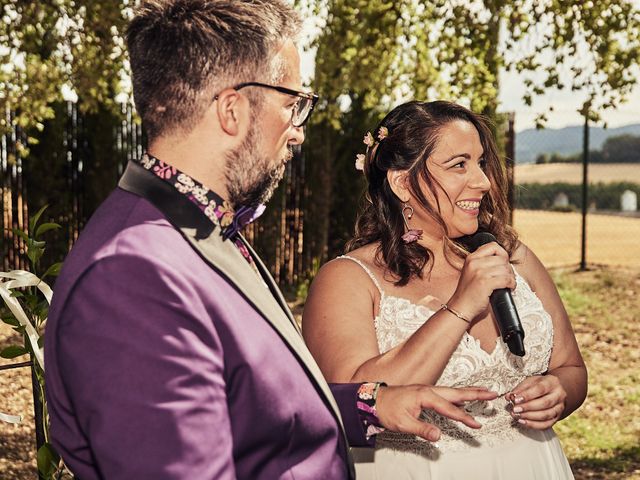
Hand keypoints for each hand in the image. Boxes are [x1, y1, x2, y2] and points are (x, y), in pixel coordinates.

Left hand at [375, 385, 497, 441]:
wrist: (372, 399)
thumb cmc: (386, 408)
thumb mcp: (403, 423)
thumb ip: (422, 429)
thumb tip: (438, 436)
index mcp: (424, 395)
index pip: (448, 408)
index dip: (463, 418)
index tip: (476, 424)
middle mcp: (428, 390)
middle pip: (456, 392)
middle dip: (475, 393)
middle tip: (492, 393)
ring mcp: (426, 390)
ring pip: (452, 391)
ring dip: (469, 392)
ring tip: (484, 392)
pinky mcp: (424, 393)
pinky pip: (445, 394)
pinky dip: (457, 396)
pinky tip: (462, 401)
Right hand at [448, 242, 515, 320]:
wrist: (461, 306)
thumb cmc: (468, 292)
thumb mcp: (471, 271)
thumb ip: (483, 263)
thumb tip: (503, 259)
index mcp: (471, 258)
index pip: (493, 246)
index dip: (502, 254)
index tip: (503, 263)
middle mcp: (474, 263)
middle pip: (502, 258)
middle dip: (508, 268)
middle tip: (507, 276)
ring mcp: (479, 273)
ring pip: (505, 269)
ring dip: (511, 277)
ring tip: (508, 283)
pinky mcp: (485, 283)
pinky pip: (506, 279)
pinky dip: (511, 284)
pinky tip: (509, 287)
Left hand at [507, 375, 566, 429]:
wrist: (553, 390)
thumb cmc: (538, 385)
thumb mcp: (529, 382)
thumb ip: (519, 389)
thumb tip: (509, 397)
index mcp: (552, 382)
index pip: (540, 389)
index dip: (527, 395)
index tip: (515, 399)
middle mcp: (559, 395)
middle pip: (545, 403)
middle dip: (528, 407)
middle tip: (515, 409)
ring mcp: (560, 408)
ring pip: (546, 415)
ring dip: (529, 417)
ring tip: (517, 415)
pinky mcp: (557, 418)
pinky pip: (546, 424)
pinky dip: (533, 425)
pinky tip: (522, 421)